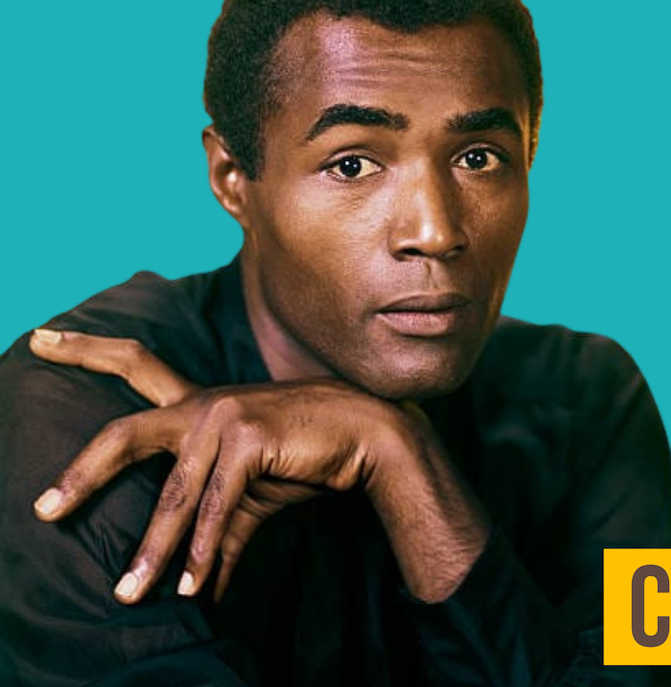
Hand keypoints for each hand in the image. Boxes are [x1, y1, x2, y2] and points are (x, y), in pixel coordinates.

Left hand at [28, 329, 409, 602]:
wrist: (370, 436)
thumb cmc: (310, 458)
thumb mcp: (251, 497)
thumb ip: (215, 534)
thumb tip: (198, 591)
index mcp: (199, 405)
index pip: (136, 367)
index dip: (85, 350)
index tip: (38, 339)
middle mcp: (204, 404)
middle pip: (125, 434)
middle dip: (81, 473)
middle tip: (44, 511)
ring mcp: (224, 417)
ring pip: (173, 494)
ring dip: (154, 551)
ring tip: (131, 592)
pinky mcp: (249, 438)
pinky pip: (215, 503)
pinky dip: (203, 548)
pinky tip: (194, 583)